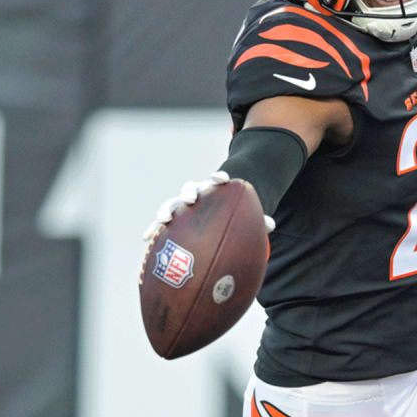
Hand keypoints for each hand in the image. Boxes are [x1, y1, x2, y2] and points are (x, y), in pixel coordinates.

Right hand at [142, 170, 275, 241]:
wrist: (212, 213)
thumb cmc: (230, 214)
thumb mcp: (244, 216)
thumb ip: (257, 218)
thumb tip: (270, 224)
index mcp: (213, 190)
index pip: (216, 180)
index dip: (218, 178)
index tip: (221, 178)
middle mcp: (195, 194)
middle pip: (190, 188)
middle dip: (189, 192)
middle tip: (190, 198)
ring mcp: (180, 205)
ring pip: (171, 203)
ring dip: (167, 209)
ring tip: (164, 218)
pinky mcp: (170, 219)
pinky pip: (159, 223)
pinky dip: (153, 229)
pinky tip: (146, 238)